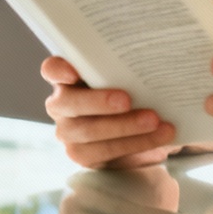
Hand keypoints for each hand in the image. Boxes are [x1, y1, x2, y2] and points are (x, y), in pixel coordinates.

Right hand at [42, 56, 176, 167]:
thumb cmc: (135, 91)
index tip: (73, 72)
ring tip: (154, 121)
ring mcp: (69, 131)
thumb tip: (156, 58)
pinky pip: (105, 152)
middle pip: (67, 102)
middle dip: (98, 101)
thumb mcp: (130, 77)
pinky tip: (159, 137)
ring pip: (87, 131)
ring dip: (124, 127)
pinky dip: (136, 144)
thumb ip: (127, 69)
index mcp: (68, 77)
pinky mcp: (83, 155)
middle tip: (127, 100)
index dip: (58, 70)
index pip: (52, 69)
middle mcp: (62, 104)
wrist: (146, 128)